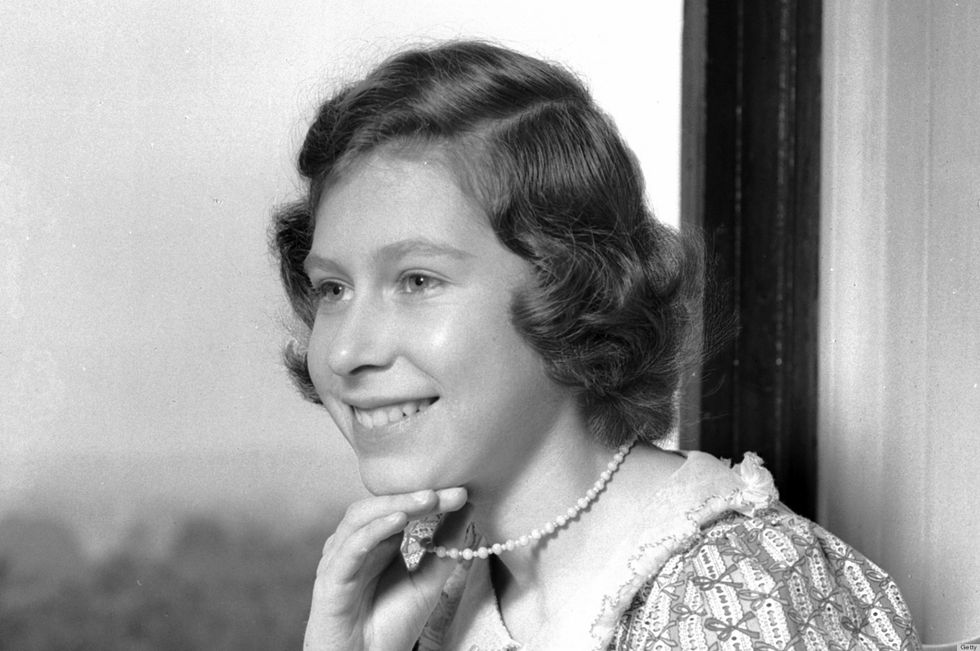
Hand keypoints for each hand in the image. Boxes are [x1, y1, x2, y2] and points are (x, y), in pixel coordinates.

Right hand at [303, 487, 468, 649]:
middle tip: (445, 492)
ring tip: (427, 500)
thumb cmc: (390, 626)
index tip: (462, 492)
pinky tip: (398, 522)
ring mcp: (340, 560)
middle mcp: (355, 545)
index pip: (398, 508)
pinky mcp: (330, 581)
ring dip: (394, 506)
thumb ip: (445, 547)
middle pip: (378, 506)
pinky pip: (349, 550)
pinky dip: (372, 532)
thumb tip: (468, 507)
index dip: (428, 498)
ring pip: (360, 519)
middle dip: (412, 496)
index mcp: (376, 542)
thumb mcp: (427, 582)